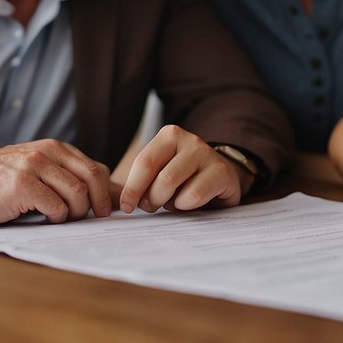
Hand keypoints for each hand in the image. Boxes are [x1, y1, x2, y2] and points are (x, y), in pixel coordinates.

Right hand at [0, 139, 111, 223]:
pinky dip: (57, 218)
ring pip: (77, 193)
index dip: (105, 192)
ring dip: (76, 213)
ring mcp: (34, 167)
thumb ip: (61, 174)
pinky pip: (56, 207)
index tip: (105, 210)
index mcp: (55, 148)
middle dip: (99, 203)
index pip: (95, 168)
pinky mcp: (22, 185)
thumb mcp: (34, 166)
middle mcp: (47, 153)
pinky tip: (46, 219)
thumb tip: (98, 195)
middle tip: (94, 219)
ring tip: (63, 219)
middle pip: (92, 178)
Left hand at [118, 125, 244, 213]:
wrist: (220, 178)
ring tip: (171, 203)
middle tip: (151, 207)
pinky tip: (190, 203)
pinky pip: (194, 195)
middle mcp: (190, 140)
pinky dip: (186, 206)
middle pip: (160, 176)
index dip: (132, 188)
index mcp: (170, 136)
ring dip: (168, 202)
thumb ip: (141, 182)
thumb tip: (120, 202)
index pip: (144, 162)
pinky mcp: (222, 172)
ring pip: (174, 184)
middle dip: (151, 199)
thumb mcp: (160, 173)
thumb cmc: (184, 179)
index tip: (127, 206)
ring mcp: (208, 154)